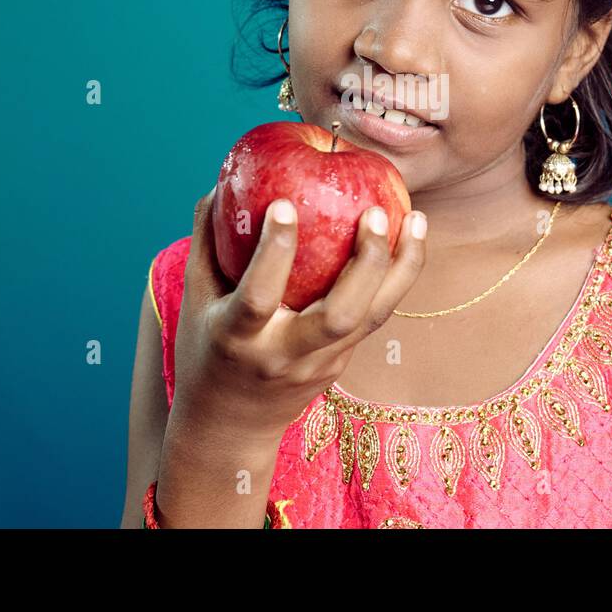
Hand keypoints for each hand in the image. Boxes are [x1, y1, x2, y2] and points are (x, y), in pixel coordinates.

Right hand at [167, 188, 427, 440]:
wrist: (230, 428)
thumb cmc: (206, 349)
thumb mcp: (194, 300)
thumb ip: (206, 243)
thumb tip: (222, 183)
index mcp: (238, 339)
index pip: (259, 297)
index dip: (273, 253)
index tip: (284, 203)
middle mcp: (284, 355)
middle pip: (338, 317)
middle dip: (363, 264)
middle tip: (375, 214)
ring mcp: (320, 363)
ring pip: (372, 319)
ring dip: (401, 268)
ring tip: (416, 218)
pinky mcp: (342, 363)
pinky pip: (375, 316)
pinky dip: (396, 277)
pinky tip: (410, 238)